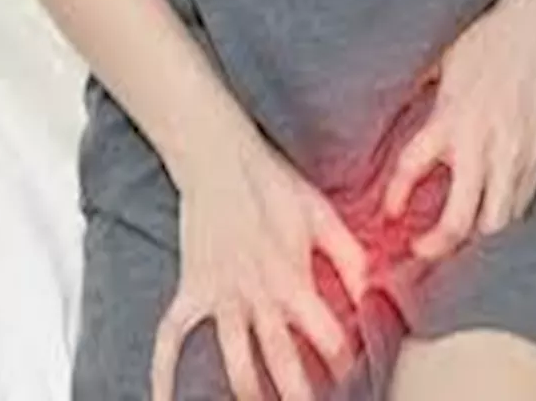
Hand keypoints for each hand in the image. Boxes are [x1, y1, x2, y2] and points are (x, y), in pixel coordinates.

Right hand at [151, 135, 368, 400]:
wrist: (219, 159)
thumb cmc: (273, 184)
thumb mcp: (322, 216)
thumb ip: (350, 256)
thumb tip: (373, 290)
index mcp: (292, 277)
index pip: (326, 335)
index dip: (341, 358)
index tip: (350, 369)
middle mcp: (257, 293)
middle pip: (281, 358)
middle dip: (298, 392)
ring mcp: (220, 294)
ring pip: (234, 356)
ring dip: (248, 388)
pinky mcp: (192, 288)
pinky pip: (171, 336)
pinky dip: (163, 369)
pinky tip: (163, 398)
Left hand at [382, 0, 535, 260]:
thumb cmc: (487, 35)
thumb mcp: (438, 61)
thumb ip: (417, 92)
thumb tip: (388, 106)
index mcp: (451, 119)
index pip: (413, 169)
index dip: (396, 197)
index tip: (388, 213)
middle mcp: (483, 144)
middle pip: (461, 219)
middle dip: (438, 245)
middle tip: (420, 253)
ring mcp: (516, 153)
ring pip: (497, 221)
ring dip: (475, 239)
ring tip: (457, 245)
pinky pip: (522, 202)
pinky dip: (504, 218)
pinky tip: (489, 221)